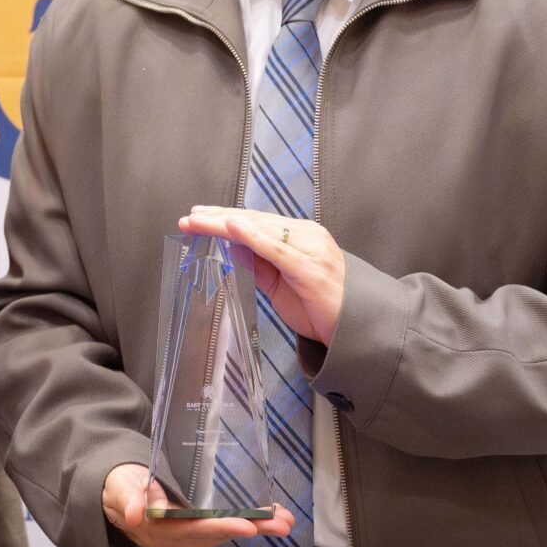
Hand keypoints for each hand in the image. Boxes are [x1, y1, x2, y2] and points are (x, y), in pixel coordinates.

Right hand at [101, 462, 292, 546]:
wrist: (117, 500)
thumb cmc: (120, 487)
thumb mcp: (120, 487)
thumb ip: (128, 499)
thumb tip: (135, 514)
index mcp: (159, 531)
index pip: (194, 530)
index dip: (221, 527)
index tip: (247, 525)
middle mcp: (176, 543)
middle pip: (217, 536)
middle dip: (252, 529)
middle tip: (282, 524)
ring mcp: (186, 543)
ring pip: (224, 535)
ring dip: (256, 529)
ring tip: (284, 520)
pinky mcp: (195, 537)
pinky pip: (222, 532)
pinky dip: (246, 525)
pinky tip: (268, 519)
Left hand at [180, 206, 345, 345]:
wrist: (358, 328)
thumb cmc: (322, 308)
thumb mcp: (281, 285)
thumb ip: (259, 267)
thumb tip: (230, 251)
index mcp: (299, 237)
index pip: (255, 222)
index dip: (225, 219)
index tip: (198, 218)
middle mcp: (305, 236)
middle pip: (254, 221)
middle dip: (219, 218)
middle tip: (188, 218)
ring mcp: (309, 248)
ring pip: (259, 229)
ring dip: (226, 223)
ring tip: (199, 221)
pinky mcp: (310, 267)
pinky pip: (276, 248)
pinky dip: (252, 236)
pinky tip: (232, 227)